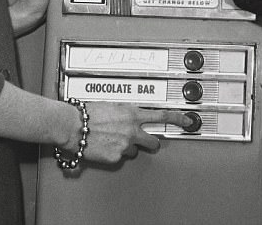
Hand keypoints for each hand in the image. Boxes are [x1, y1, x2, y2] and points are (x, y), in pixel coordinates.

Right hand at [70, 102, 193, 163]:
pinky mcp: (116, 157)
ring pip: (135, 150)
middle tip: (147, 141)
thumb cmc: (87, 112)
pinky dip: (114, 153)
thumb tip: (129, 115)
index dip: (178, 118)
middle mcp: (132, 129)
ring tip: (113, 140)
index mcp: (133, 112)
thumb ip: (125, 111)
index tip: (188, 120)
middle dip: (151, 142)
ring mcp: (125, 144)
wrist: (73, 124)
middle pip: (153, 141)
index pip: (163, 115)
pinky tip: (105, 146)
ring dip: (128, 147)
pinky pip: (120, 157)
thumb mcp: (112, 104)